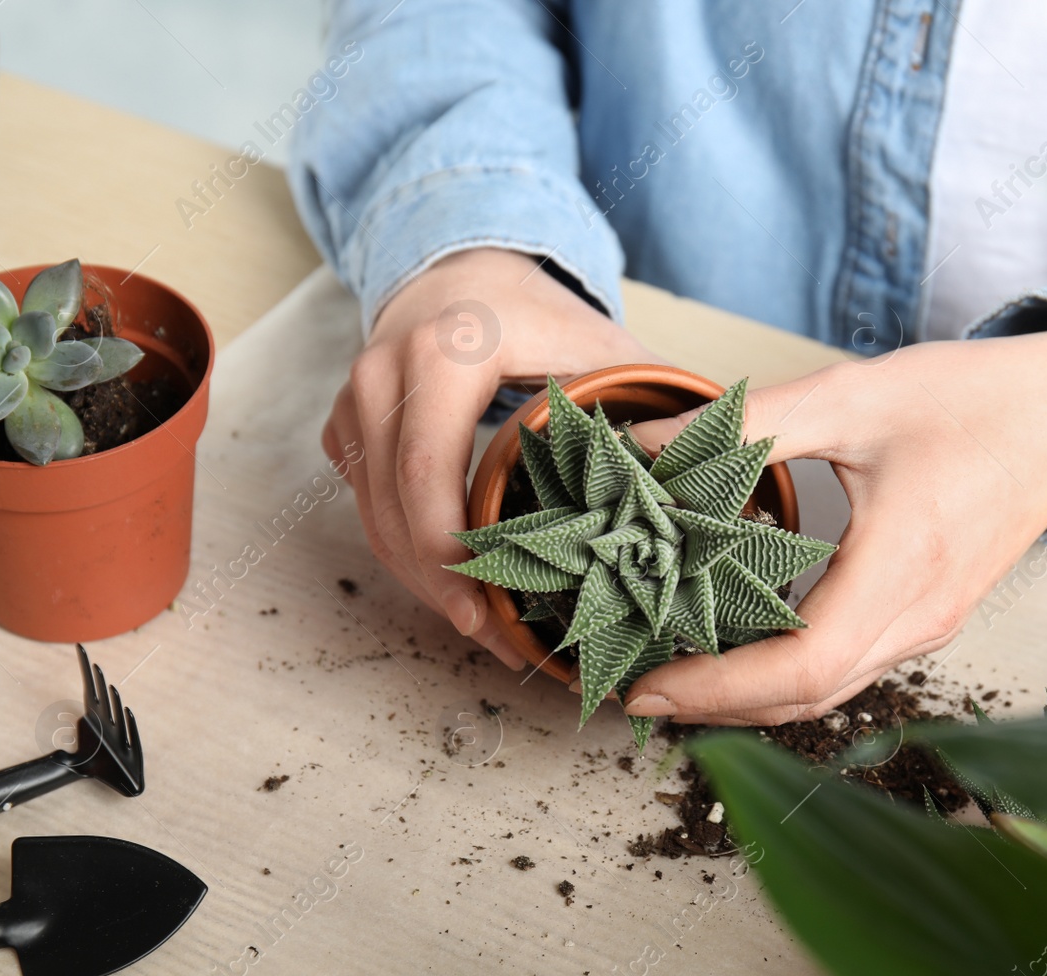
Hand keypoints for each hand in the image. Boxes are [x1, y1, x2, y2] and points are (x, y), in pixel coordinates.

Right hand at [322, 248, 656, 667]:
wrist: (459, 266)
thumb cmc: (535, 311)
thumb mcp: (597, 340)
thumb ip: (645, 400)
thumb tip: (701, 474)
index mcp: (446, 350)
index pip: (427, 470)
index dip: (450, 552)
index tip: (492, 607)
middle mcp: (384, 374)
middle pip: (394, 509)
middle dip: (441, 587)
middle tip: (494, 638)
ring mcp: (355, 403)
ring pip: (373, 518)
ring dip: (422, 582)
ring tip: (483, 627)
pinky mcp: (345, 428)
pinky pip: (367, 507)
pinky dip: (406, 553)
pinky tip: (456, 585)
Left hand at [622, 328, 1046, 724]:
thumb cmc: (974, 400)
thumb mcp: (853, 396)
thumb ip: (747, 424)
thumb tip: (645, 441)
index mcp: (901, 569)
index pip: (800, 667)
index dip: (717, 690)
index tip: (648, 687)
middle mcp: (919, 617)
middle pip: (805, 697)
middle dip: (716, 706)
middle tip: (638, 687)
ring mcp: (929, 625)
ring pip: (827, 691)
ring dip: (750, 698)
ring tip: (677, 674)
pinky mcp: (930, 616)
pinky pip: (849, 667)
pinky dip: (787, 675)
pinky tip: (741, 648)